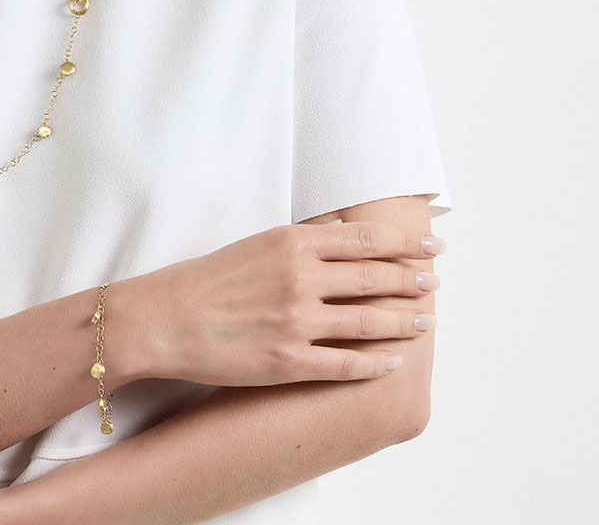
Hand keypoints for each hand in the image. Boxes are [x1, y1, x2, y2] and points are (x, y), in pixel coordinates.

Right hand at [127, 221, 442, 385]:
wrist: (166, 317)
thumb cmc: (206, 278)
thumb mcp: (257, 242)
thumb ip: (302, 241)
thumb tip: (344, 235)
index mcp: (292, 243)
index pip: (366, 239)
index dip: (406, 242)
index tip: (431, 244)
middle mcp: (301, 278)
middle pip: (375, 278)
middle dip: (411, 280)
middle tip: (433, 282)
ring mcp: (297, 322)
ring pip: (368, 322)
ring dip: (402, 322)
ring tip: (423, 321)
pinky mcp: (289, 361)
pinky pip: (345, 364)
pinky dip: (374, 363)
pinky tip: (390, 361)